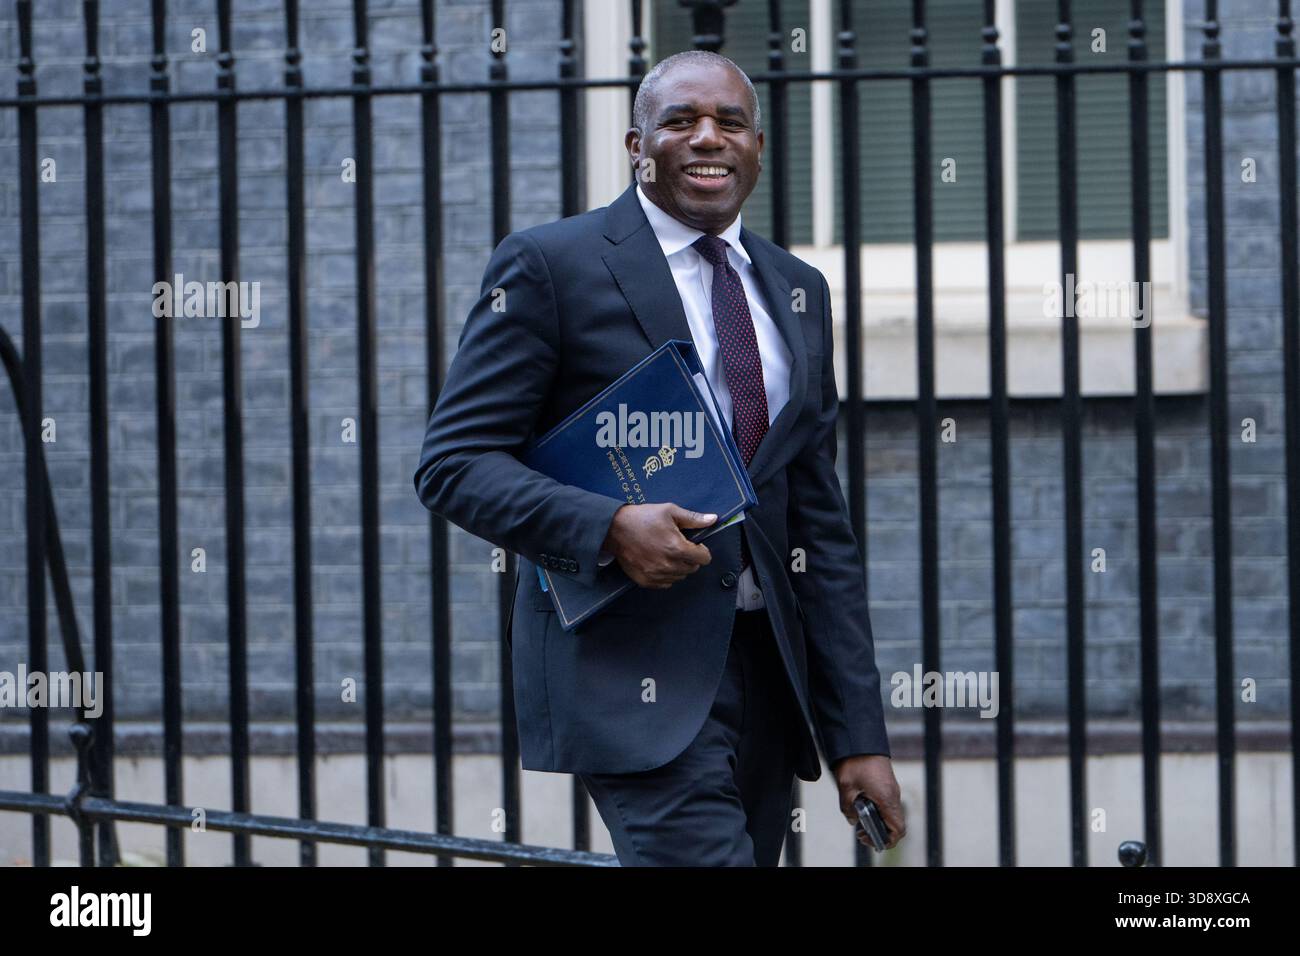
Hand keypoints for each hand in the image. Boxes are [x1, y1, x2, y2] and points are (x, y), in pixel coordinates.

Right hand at [600, 503, 714, 588]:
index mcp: (677, 548)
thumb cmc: (642, 517)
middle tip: (679, 546)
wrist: (614, 529)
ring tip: (668, 553)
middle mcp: (668, 565)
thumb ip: (693, 518)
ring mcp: (656, 574)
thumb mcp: (669, 511)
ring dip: (679, 567)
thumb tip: (713, 519)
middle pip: (692, 568)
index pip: (704, 559)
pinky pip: (666, 583)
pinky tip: (659, 562)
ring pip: (680, 576)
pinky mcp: (646, 581)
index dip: (702, 550)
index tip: (695, 544)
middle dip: (690, 558)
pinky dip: (667, 575)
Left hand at [832, 754, 905, 850]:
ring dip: (878, 821)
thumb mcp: (846, 786)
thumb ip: (848, 807)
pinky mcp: (887, 783)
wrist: (861, 738)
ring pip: (891, 813)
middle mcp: (893, 795)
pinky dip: (877, 811)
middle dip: (880, 833)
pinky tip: (861, 808)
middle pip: (895, 823)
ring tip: (859, 822)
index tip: (872, 840)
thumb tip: (852, 820)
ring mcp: (891, 789)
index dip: (888, 840)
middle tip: (861, 833)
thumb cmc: (855, 761)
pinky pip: (887, 803)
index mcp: (887, 799)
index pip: (897, 828)